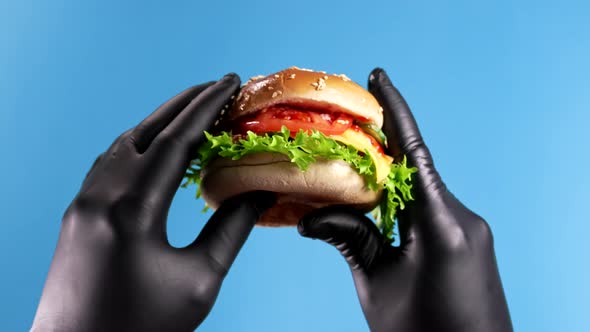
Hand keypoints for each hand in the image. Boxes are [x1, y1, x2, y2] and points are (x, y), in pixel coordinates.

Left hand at [32, 74, 275, 331]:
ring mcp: (82, 204)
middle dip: (184, 104)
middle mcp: (100, 196)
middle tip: (216, 86)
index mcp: (133, 210)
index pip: (177, 141)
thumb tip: (259, 192)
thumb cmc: (143, 328)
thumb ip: (231, 230)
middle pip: (146, 131)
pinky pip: (108, 163)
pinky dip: (137, 145)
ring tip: (191, 113)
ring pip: (123, 144)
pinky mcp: (77, 216)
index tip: (230, 82)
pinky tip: (153, 149)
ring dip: (159, 122)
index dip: (207, 107)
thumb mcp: (199, 281)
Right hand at [298, 69, 512, 331]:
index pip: (412, 152)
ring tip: (350, 169)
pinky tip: (376, 203)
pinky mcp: (467, 241)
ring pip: (420, 188)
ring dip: (388, 177)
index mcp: (440, 223)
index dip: (394, 110)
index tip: (378, 76)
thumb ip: (349, 240)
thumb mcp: (378, 286)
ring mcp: (467, 228)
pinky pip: (430, 207)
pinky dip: (401, 199)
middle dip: (379, 147)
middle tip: (344, 129)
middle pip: (413, 167)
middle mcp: (460, 216)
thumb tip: (309, 217)